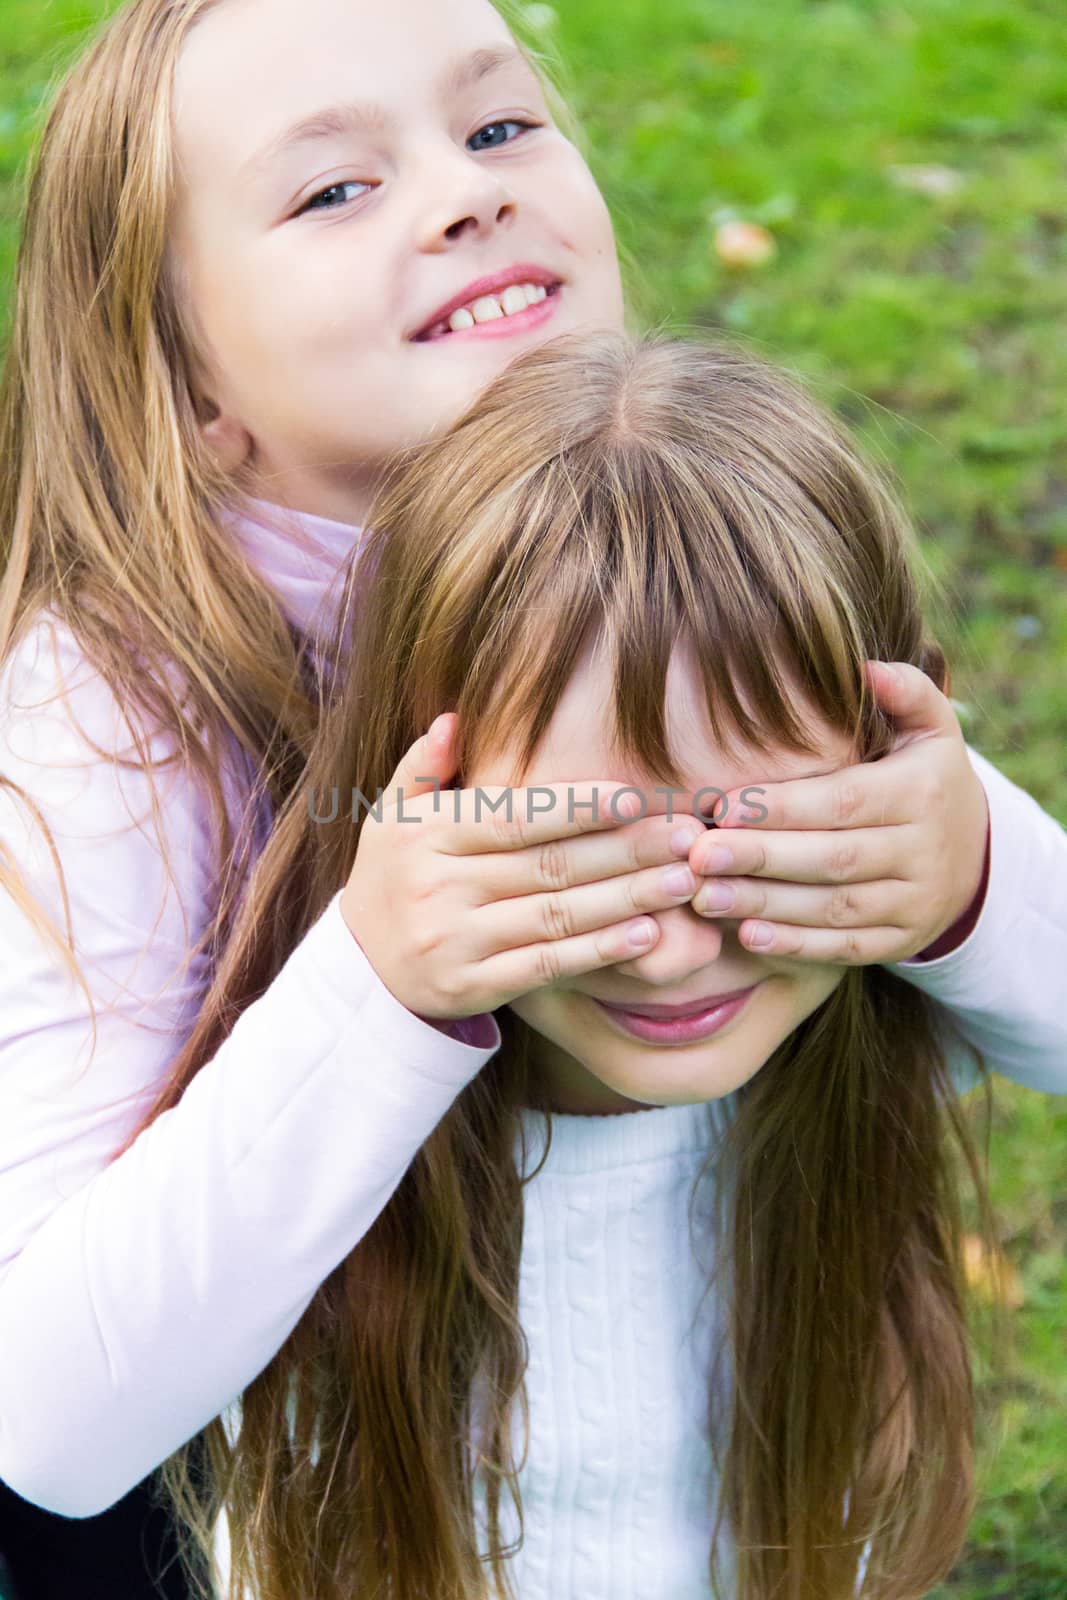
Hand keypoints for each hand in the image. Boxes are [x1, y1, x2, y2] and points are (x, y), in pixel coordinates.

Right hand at [341, 713, 705, 1015]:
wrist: (358, 969)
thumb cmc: (393, 876)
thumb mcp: (392, 816)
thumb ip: (424, 765)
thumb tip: (456, 719)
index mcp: (429, 836)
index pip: (515, 818)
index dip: (578, 808)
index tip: (637, 797)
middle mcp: (440, 887)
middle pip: (548, 866)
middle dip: (625, 850)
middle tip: (688, 837)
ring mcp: (455, 941)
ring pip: (555, 916)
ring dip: (626, 899)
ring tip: (681, 881)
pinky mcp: (470, 987)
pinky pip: (544, 966)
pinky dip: (598, 952)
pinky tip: (645, 934)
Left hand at [687, 661, 989, 964]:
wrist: (976, 855)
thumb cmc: (925, 777)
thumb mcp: (931, 728)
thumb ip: (905, 690)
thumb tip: (866, 668)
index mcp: (920, 793)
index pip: (842, 801)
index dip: (781, 807)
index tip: (720, 807)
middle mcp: (923, 852)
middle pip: (833, 858)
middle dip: (761, 858)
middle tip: (697, 856)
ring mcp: (914, 902)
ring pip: (833, 908)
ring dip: (766, 905)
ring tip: (704, 896)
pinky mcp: (900, 940)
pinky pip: (845, 947)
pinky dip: (796, 946)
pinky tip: (747, 935)